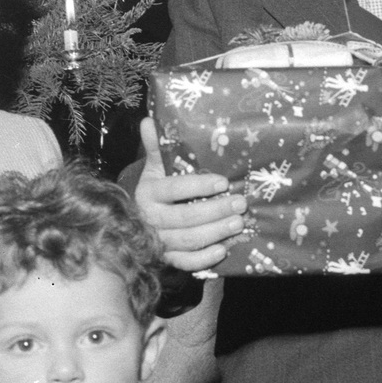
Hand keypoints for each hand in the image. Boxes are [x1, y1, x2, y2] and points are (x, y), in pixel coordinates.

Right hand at [135, 118, 246, 272]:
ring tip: (239, 223)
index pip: (173, 189)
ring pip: (188, 241)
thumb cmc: (157, 191)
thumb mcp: (155, 169)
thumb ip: (156, 148)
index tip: (223, 182)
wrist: (141, 222)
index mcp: (147, 193)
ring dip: (216, 233)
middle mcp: (150, 219)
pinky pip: (186, 263)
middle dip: (215, 211)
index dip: (198, 186)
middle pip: (184, 218)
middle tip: (240, 203)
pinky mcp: (167, 260)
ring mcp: (159, 242)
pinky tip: (223, 250)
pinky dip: (204, 259)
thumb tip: (149, 120)